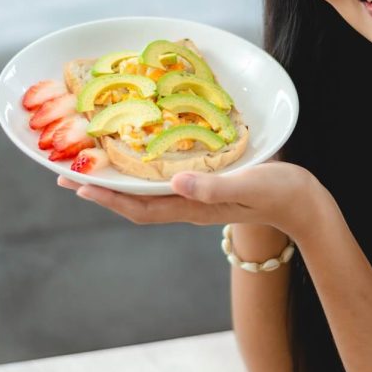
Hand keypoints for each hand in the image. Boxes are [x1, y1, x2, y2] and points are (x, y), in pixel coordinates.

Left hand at [57, 161, 325, 240]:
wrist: (304, 203)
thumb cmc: (281, 191)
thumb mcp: (250, 184)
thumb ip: (214, 187)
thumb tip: (176, 182)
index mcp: (195, 207)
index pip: (142, 208)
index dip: (109, 199)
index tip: (79, 186)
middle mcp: (190, 206)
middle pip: (136, 205)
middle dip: (102, 192)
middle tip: (67, 177)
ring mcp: (197, 200)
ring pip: (147, 196)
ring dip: (118, 186)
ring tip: (92, 170)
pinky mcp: (207, 190)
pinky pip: (164, 186)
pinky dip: (142, 177)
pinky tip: (138, 163)